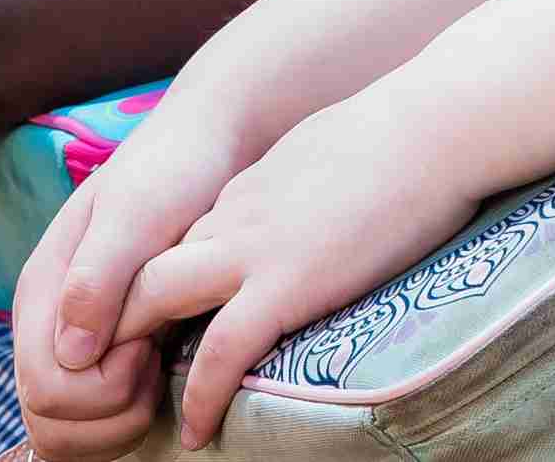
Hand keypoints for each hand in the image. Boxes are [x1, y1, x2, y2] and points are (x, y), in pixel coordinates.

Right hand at [12, 76, 289, 427]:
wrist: (208, 149)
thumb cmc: (173, 173)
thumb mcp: (137, 212)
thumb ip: (98, 277)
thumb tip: (72, 354)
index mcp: (41, 293)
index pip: (45, 388)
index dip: (101, 387)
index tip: (147, 341)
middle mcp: (47, 326)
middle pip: (48, 420)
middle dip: (109, 411)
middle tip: (156, 360)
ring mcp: (72, 344)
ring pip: (65, 432)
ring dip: (117, 422)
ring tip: (159, 368)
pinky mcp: (103, 357)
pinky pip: (92, 423)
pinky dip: (124, 420)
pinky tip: (160, 378)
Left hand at [109, 84, 482, 445]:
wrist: (434, 124)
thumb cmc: (403, 134)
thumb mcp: (328, 154)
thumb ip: (302, 186)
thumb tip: (315, 209)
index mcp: (248, 192)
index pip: (180, 245)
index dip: (159, 289)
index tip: (157, 330)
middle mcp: (235, 217)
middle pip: (146, 265)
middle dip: (121, 316)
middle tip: (120, 369)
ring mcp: (256, 249)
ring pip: (158, 298)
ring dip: (137, 352)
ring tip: (134, 403)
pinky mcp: (288, 282)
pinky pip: (223, 350)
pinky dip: (200, 394)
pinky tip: (198, 430)